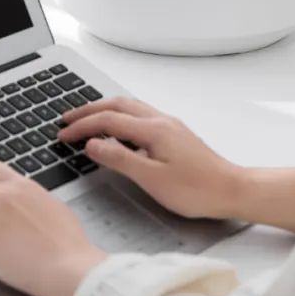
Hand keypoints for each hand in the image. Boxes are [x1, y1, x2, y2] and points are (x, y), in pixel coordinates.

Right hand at [60, 98, 294, 231]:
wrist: (232, 190)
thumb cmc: (197, 190)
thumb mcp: (152, 179)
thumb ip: (120, 159)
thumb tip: (93, 144)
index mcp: (153, 129)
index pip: (108, 120)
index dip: (82, 127)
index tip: (63, 135)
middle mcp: (161, 120)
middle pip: (117, 105)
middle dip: (89, 109)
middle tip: (67, 119)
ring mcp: (169, 125)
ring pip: (129, 107)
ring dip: (104, 110)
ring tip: (85, 119)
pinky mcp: (174, 134)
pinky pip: (139, 115)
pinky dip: (120, 117)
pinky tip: (116, 130)